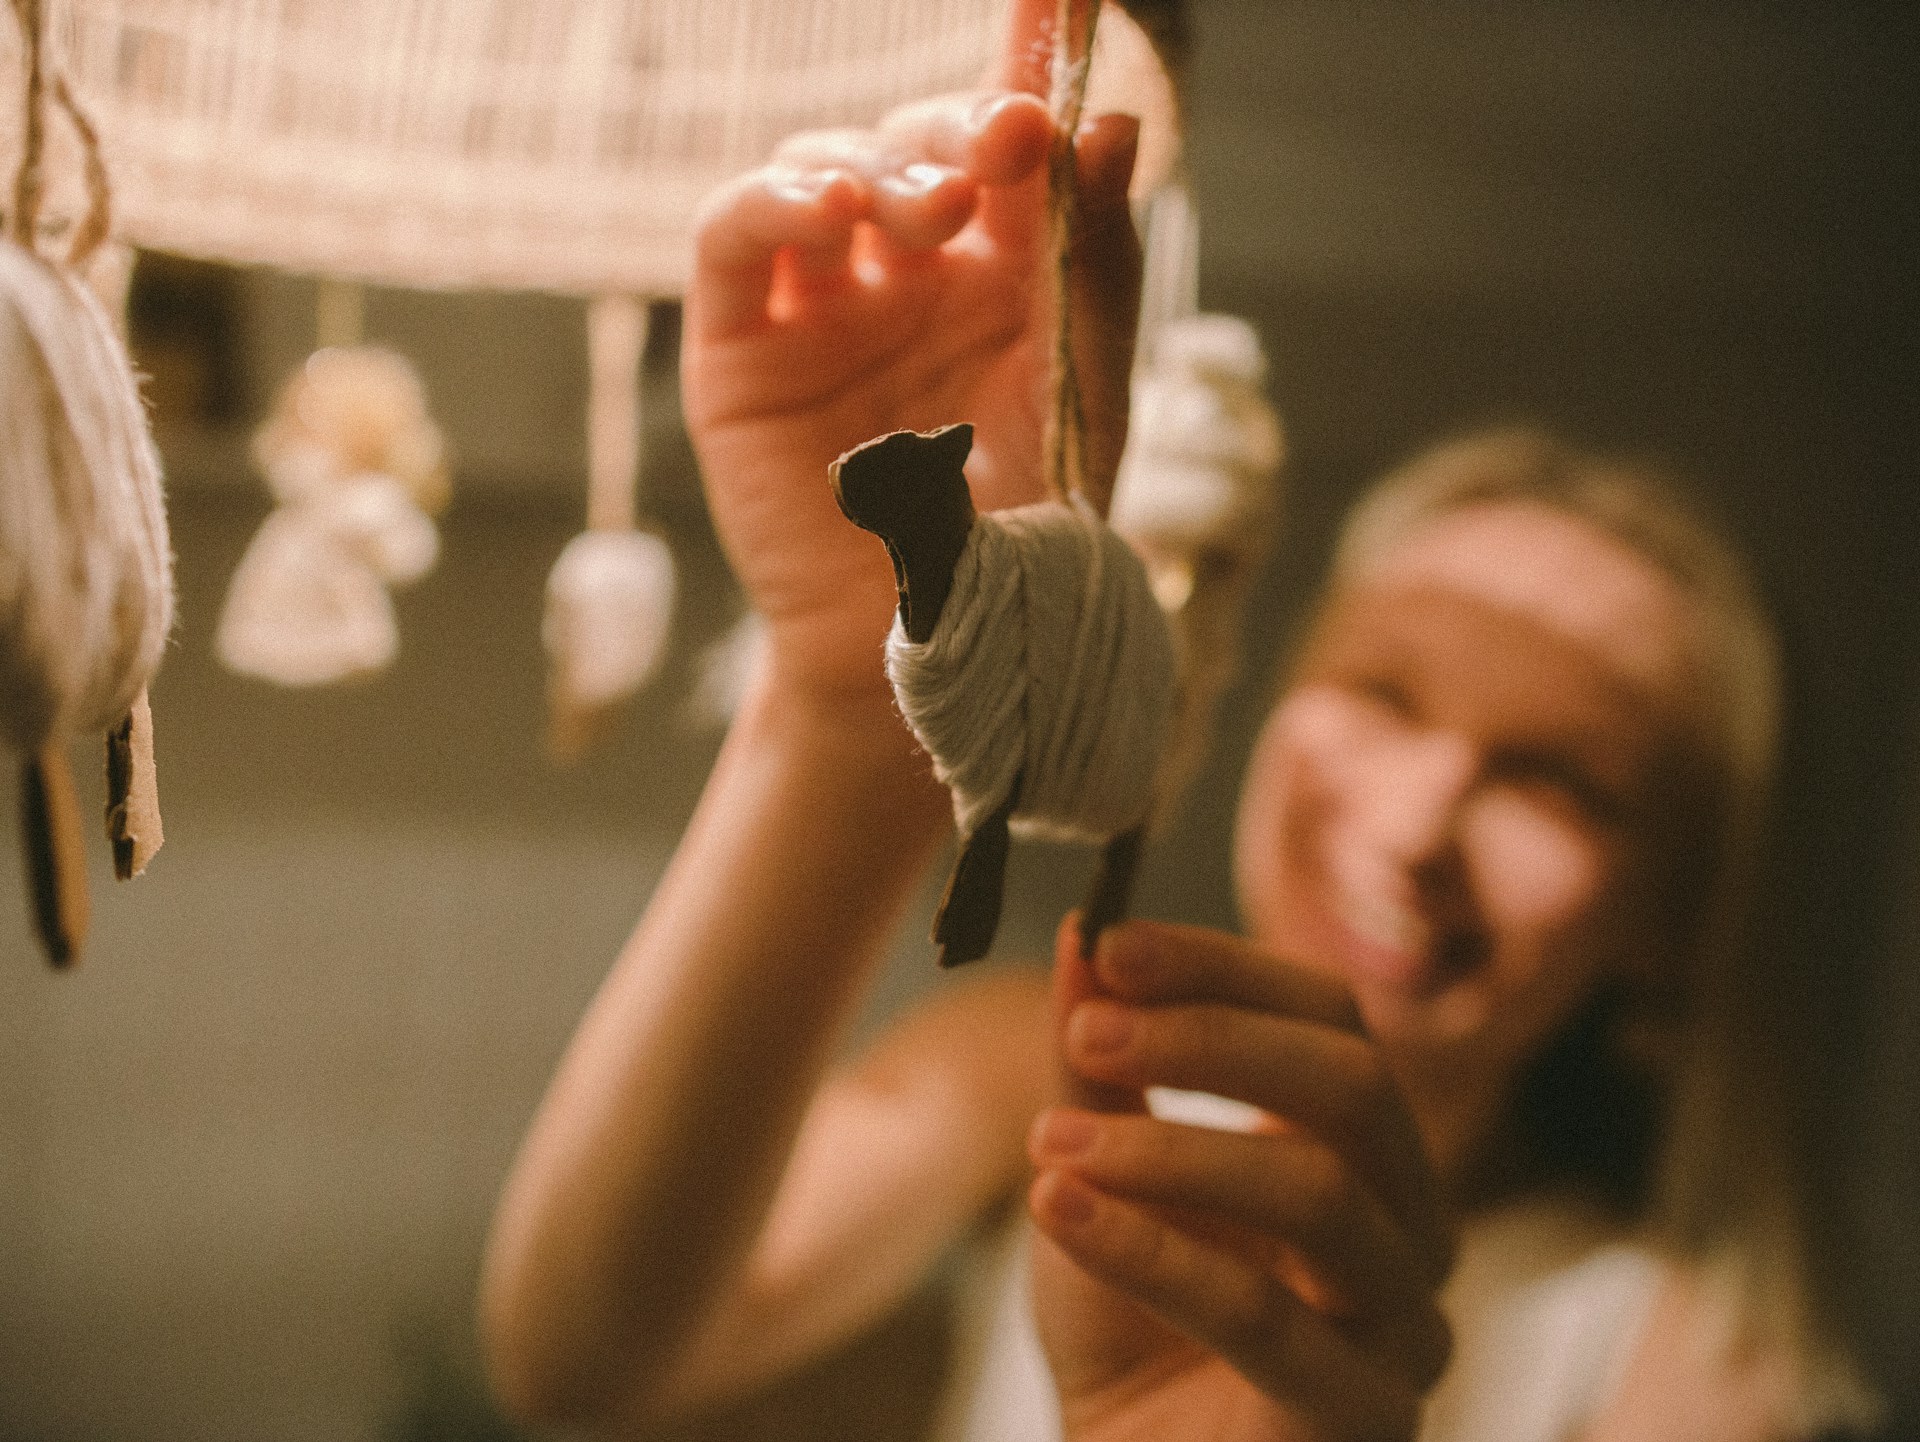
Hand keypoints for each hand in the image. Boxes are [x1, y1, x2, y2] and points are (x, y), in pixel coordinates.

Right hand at [681, 0, 1141, 704]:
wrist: (936, 640)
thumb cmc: (1018, 533)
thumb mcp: (1081, 391)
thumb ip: (1097, 265)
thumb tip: (1115, 127)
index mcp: (995, 277)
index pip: (1000, 149)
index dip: (1017, 71)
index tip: (1052, 0)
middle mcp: (903, 277)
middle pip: (910, 147)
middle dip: (955, 129)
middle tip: (1001, 146)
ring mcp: (818, 306)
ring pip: (820, 171)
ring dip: (876, 165)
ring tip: (927, 209)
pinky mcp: (739, 348)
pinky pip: (734, 240)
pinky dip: (771, 201)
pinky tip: (827, 209)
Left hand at [1027, 918, 1454, 1441]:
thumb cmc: (1126, 1328)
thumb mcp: (1099, 1173)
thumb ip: (1100, 1067)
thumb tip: (1082, 934)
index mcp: (1363, 1149)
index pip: (1330, 1015)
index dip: (1223, 969)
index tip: (1108, 944)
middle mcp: (1411, 1225)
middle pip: (1354, 1083)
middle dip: (1212, 1040)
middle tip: (1085, 1031)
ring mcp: (1405, 1328)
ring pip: (1321, 1192)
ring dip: (1172, 1150)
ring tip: (1050, 1144)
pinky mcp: (1365, 1419)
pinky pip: (1266, 1319)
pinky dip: (1151, 1252)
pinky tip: (1059, 1212)